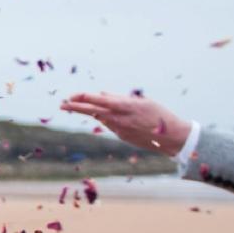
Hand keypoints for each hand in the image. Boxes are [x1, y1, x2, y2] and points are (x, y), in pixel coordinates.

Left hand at [59, 92, 192, 156]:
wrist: (172, 138)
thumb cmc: (159, 115)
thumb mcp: (141, 102)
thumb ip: (119, 99)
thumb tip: (101, 95)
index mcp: (125, 107)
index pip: (99, 101)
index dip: (83, 98)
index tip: (70, 96)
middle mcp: (119, 119)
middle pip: (93, 111)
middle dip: (76, 107)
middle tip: (61, 104)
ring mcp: (120, 130)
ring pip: (101, 118)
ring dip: (91, 111)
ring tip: (77, 105)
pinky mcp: (122, 137)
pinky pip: (111, 125)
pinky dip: (107, 118)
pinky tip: (108, 115)